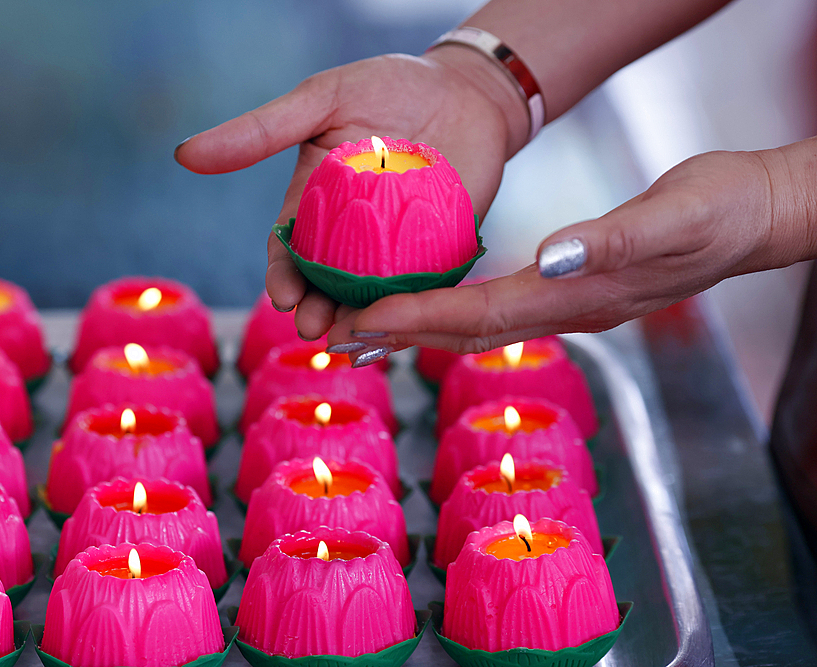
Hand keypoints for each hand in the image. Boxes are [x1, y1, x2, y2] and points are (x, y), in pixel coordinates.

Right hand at [174, 46, 529, 339]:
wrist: (470, 89)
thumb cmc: (390, 85)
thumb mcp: (321, 99)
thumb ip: (259, 131)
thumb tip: (183, 154)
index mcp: (316, 201)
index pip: (290, 249)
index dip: (282, 275)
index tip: (282, 296)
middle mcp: (351, 233)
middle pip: (325, 282)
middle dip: (315, 309)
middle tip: (312, 330)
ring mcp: (395, 248)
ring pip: (369, 296)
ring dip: (357, 320)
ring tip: (352, 338)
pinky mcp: (439, 255)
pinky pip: (421, 290)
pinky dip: (410, 311)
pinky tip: (404, 328)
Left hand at [326, 149, 783, 364]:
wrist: (757, 218)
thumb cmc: (721, 210)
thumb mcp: (675, 216)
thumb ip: (614, 241)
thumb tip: (550, 259)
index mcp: (579, 295)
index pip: (483, 314)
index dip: (421, 318)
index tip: (365, 320)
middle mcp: (566, 310)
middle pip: (468, 333)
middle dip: (402, 336)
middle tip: (338, 340)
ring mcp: (569, 305)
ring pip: (479, 327)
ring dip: (420, 330)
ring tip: (364, 333)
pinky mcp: (572, 288)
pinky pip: (498, 310)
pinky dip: (453, 313)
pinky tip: (429, 307)